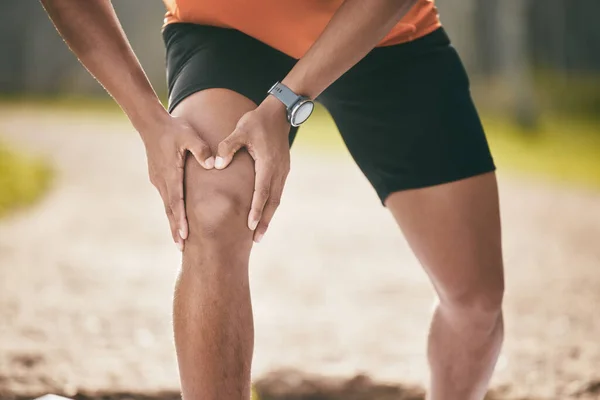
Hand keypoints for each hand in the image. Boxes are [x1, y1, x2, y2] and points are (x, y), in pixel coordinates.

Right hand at [143, 115, 213, 250]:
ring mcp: (159, 180)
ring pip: (168, 205)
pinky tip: (176, 218)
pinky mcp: (159, 177)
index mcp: (171, 174)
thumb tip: (213, 165)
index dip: (180, 220)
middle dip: (176, 229)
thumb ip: (201, 150)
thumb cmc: (174, 129)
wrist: (151, 123)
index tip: (184, 236)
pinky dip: (172, 211)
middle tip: (182, 248)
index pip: (176, 202)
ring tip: (180, 239)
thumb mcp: (189, 135)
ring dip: (173, 222)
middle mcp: (163, 181)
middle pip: (170, 210)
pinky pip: (167, 197)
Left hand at [214, 97, 290, 242]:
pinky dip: (270, 205)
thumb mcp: (240, 130)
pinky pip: (277, 192)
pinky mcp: (282, 170)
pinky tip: (264, 214)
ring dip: (268, 216)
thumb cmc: (257, 121)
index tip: (251, 225)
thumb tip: (217, 165)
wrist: (279, 113)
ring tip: (260, 233)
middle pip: (272, 202)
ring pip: (276, 199)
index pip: (262, 192)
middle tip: (256, 240)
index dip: (256, 210)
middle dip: (264, 222)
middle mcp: (278, 171)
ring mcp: (282, 171)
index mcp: (267, 164)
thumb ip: (227, 147)